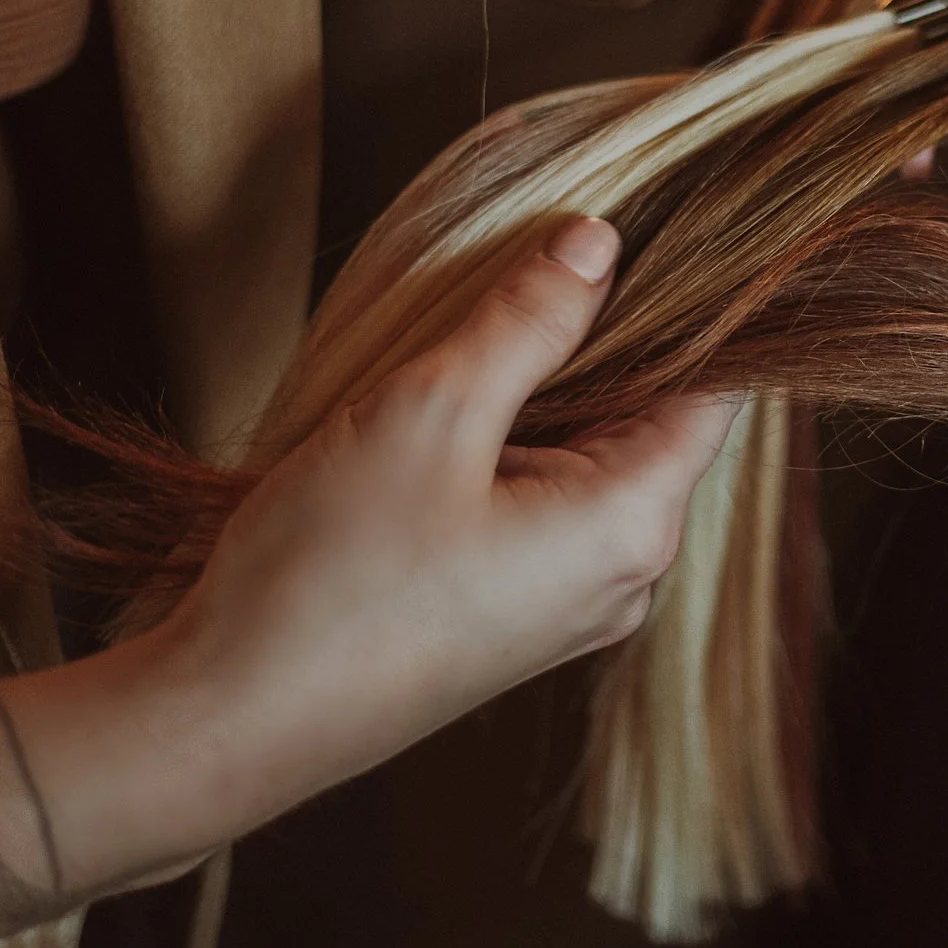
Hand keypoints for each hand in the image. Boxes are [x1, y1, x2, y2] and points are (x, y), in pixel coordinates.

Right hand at [146, 218, 736, 825]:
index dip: (690, 302)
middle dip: (602, 336)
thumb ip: (528, 320)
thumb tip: (599, 243)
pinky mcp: (512, 616)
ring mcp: (569, 604)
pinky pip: (544, 504)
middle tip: (533, 254)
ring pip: (590, 457)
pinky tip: (444, 412)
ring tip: (473, 328)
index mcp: (633, 524)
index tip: (646, 224)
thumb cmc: (332, 577)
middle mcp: (625, 575)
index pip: (715, 387)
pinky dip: (512, 444)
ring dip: (543, 389)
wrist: (231, 722)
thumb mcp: (431, 413)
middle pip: (652, 418)